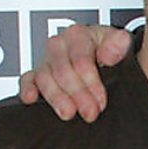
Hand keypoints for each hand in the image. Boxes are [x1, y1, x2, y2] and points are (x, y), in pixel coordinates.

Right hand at [18, 24, 132, 121]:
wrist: (105, 56)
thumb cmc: (110, 50)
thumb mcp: (120, 44)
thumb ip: (119, 44)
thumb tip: (117, 45)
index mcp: (78, 35)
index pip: (81, 60)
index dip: (91, 82)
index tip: (101, 101)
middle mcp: (59, 45)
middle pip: (63, 71)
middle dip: (77, 94)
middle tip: (90, 112)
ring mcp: (46, 60)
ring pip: (45, 78)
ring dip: (57, 97)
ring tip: (68, 113)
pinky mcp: (36, 74)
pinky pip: (27, 80)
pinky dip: (27, 89)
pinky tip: (31, 98)